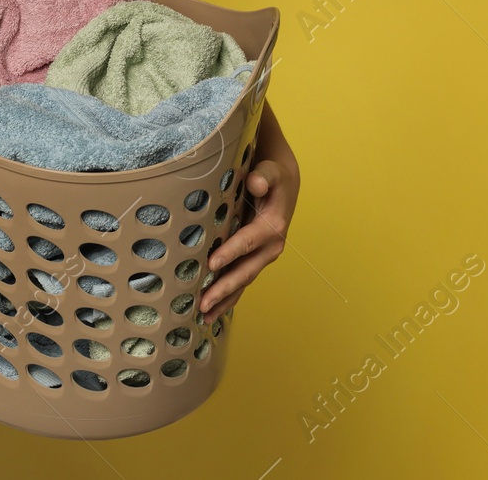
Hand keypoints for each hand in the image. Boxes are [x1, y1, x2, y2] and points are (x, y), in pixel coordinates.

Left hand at [200, 144, 299, 322]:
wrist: (284, 184)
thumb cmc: (272, 176)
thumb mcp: (271, 171)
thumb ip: (264, 176)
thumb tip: (256, 183)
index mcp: (272, 227)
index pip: (246, 242)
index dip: (229, 253)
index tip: (211, 265)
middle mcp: (270, 247)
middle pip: (244, 271)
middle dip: (223, 289)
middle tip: (203, 304)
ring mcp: (263, 256)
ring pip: (242, 282)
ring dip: (224, 300)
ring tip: (203, 317)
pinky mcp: (256, 259)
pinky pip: (241, 281)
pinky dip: (228, 297)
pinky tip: (213, 311)